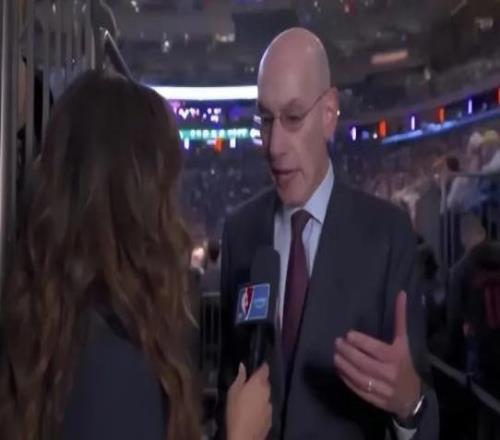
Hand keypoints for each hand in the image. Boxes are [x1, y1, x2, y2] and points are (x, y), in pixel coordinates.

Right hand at [226, 363, 271, 439]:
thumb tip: (242, 366)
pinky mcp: (270, 417)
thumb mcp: (233, 391)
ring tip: (248, 402)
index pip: (265, 368)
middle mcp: (267, 392)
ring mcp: (270, 405)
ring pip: (265, 396)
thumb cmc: (236, 411)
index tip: (258, 366)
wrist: (244, 436)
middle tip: (248, 387)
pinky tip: (252, 413)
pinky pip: (266, 408)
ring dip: (260, 396)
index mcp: (259, 383)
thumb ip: (240, 377)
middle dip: (259, 383)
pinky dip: (261, 408)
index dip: (262, 366)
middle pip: (265, 382)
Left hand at [334, 291, 421, 419]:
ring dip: (345, 366)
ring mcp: (383, 389)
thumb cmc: (406, 363)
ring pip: (360, 377)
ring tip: (335, 356)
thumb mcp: (404, 341)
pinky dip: (347, 380)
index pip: (375, 349)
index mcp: (396, 357)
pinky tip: (340, 370)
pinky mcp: (376, 400)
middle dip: (348, 352)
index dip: (360, 342)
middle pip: (364, 363)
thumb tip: (401, 293)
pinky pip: (359, 390)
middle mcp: (389, 373)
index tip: (348, 335)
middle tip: (337, 343)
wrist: (414, 396)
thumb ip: (400, 318)